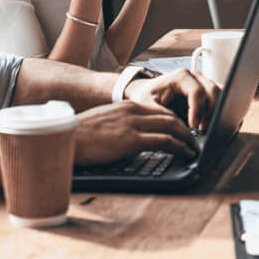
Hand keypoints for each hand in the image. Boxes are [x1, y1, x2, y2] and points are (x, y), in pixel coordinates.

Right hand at [73, 101, 198, 164]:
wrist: (65, 138)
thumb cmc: (79, 135)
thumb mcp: (103, 123)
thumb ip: (119, 125)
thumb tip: (127, 137)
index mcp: (126, 106)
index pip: (159, 110)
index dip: (174, 120)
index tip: (181, 130)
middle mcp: (133, 111)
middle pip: (170, 116)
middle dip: (185, 128)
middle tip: (193, 139)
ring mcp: (133, 124)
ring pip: (172, 126)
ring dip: (187, 138)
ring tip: (194, 148)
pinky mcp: (132, 140)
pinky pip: (165, 141)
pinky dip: (180, 147)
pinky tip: (186, 153)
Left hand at [125, 68, 220, 130]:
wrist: (144, 93)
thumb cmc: (146, 96)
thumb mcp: (149, 106)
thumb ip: (164, 115)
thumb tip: (179, 127)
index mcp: (180, 76)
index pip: (197, 92)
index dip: (198, 111)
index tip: (194, 126)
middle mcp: (194, 76)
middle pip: (212, 91)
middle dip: (209, 112)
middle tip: (201, 129)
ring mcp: (201, 82)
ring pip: (218, 93)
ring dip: (214, 111)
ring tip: (203, 127)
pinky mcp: (204, 90)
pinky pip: (217, 97)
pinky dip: (215, 109)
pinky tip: (206, 121)